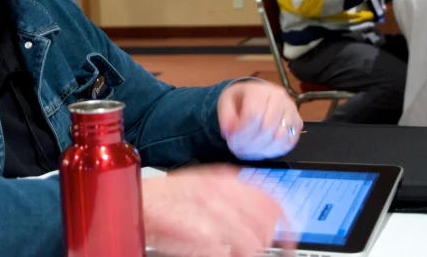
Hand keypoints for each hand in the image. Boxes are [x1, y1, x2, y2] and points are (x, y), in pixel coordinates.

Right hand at [142, 166, 294, 256]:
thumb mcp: (199, 186)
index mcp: (224, 178)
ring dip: (249, 253)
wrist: (135, 202)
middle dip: (268, 242)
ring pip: (254, 241)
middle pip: (267, 222)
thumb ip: (228, 196)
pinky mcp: (202, 233)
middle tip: (259, 253)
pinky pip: (230, 254)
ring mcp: (213, 211)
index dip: (287, 222)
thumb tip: (254, 218)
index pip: (271, 198)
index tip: (290, 239)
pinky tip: (218, 255)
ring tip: (235, 253)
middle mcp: (223, 191)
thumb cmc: (162, 199)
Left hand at [217, 80, 301, 159]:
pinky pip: (289, 142)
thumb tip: (229, 133)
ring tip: (248, 152)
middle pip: (267, 128)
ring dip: (262, 150)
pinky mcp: (298, 123)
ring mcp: (292, 111)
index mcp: (260, 90)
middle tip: (238, 150)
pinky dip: (274, 151)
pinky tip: (261, 151)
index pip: (253, 114)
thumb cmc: (240, 99)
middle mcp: (280, 98)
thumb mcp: (226, 102)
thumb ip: (226, 117)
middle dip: (250, 144)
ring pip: (279, 138)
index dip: (242, 132)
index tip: (231, 141)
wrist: (256, 94)